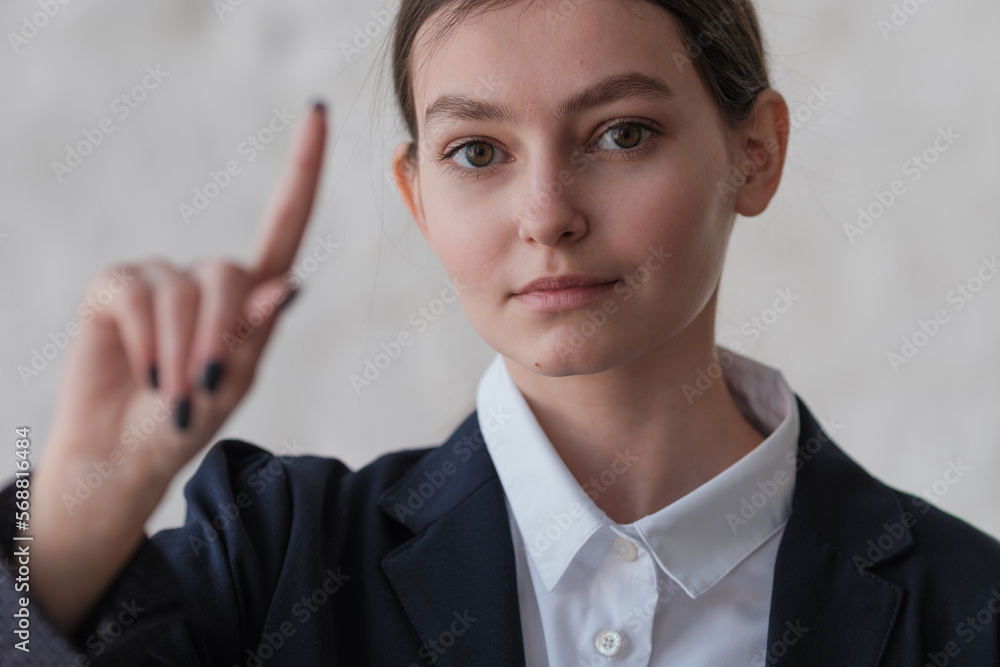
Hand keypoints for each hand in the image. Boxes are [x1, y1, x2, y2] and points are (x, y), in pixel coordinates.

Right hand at [27, 101, 327, 633]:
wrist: (122, 458)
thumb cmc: (186, 423)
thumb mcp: (232, 385)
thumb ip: (254, 334)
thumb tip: (286, 283)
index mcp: (251, 298)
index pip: (285, 224)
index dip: (302, 169)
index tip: (319, 111)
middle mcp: (208, 279)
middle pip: (228, 271)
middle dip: (217, 334)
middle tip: (201, 387)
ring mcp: (158, 279)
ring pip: (182, 288)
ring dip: (177, 348)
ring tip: (168, 389)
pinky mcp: (113, 288)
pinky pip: (134, 294)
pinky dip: (141, 338)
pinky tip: (139, 368)